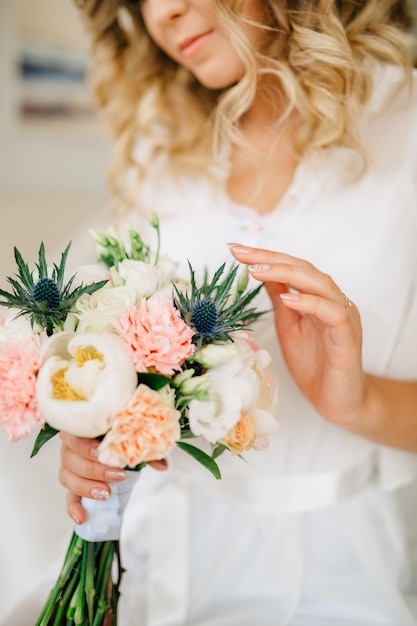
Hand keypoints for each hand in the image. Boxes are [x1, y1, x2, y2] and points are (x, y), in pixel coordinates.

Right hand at [59, 432, 166, 524]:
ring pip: (68, 477)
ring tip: (107, 493)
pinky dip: (73, 508)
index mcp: (84, 428)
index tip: (103, 453)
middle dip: (95, 469)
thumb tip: (161, 465)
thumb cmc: (122, 438)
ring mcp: (69, 466)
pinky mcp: (73, 485)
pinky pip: (69, 498)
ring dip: (87, 487)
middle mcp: (71, 446)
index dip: (87, 446)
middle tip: (117, 475)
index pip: (77, 435)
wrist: (120, 449)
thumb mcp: (134, 439)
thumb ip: (146, 450)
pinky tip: (82, 517)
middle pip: (71, 458)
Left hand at [229, 244, 364, 426]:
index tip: (235, 250)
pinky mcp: (349, 338)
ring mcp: (344, 317)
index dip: (265, 257)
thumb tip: (261, 273)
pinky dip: (311, 303)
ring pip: (321, 284)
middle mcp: (333, 301)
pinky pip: (334, 313)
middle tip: (242, 253)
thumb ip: (280, 299)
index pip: (292, 268)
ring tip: (259, 271)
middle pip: (305, 269)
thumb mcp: (288, 327)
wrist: (337, 402)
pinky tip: (288, 300)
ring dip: (288, 274)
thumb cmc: (314, 365)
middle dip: (271, 258)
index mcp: (318, 298)